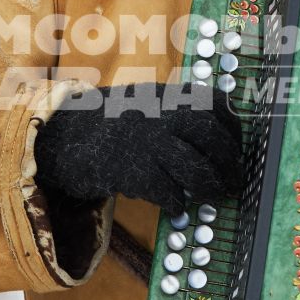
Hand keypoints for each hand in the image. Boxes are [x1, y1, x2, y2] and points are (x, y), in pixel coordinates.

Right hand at [33, 83, 241, 214]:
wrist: (61, 136)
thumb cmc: (109, 125)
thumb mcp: (144, 105)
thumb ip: (175, 114)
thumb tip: (218, 141)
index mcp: (164, 94)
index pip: (214, 105)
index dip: (233, 130)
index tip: (238, 150)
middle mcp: (157, 112)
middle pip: (209, 135)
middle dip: (229, 162)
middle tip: (234, 182)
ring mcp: (143, 140)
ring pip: (193, 167)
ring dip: (207, 187)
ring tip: (210, 197)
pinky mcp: (128, 168)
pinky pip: (166, 190)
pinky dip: (176, 201)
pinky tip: (175, 205)